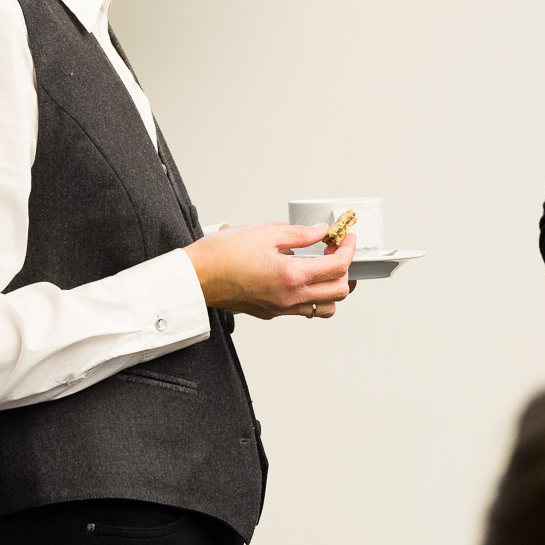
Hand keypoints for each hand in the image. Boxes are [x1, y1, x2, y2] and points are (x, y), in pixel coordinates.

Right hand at [184, 223, 355, 318]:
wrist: (195, 277)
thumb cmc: (221, 254)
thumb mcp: (264, 232)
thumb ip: (299, 233)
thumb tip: (321, 231)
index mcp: (291, 276)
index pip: (337, 266)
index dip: (348, 249)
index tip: (346, 238)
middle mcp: (289, 297)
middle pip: (339, 291)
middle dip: (345, 269)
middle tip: (336, 250)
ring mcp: (281, 308)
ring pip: (325, 308)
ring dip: (333, 288)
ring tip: (326, 268)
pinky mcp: (271, 313)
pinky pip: (304, 310)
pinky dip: (313, 296)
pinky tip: (304, 278)